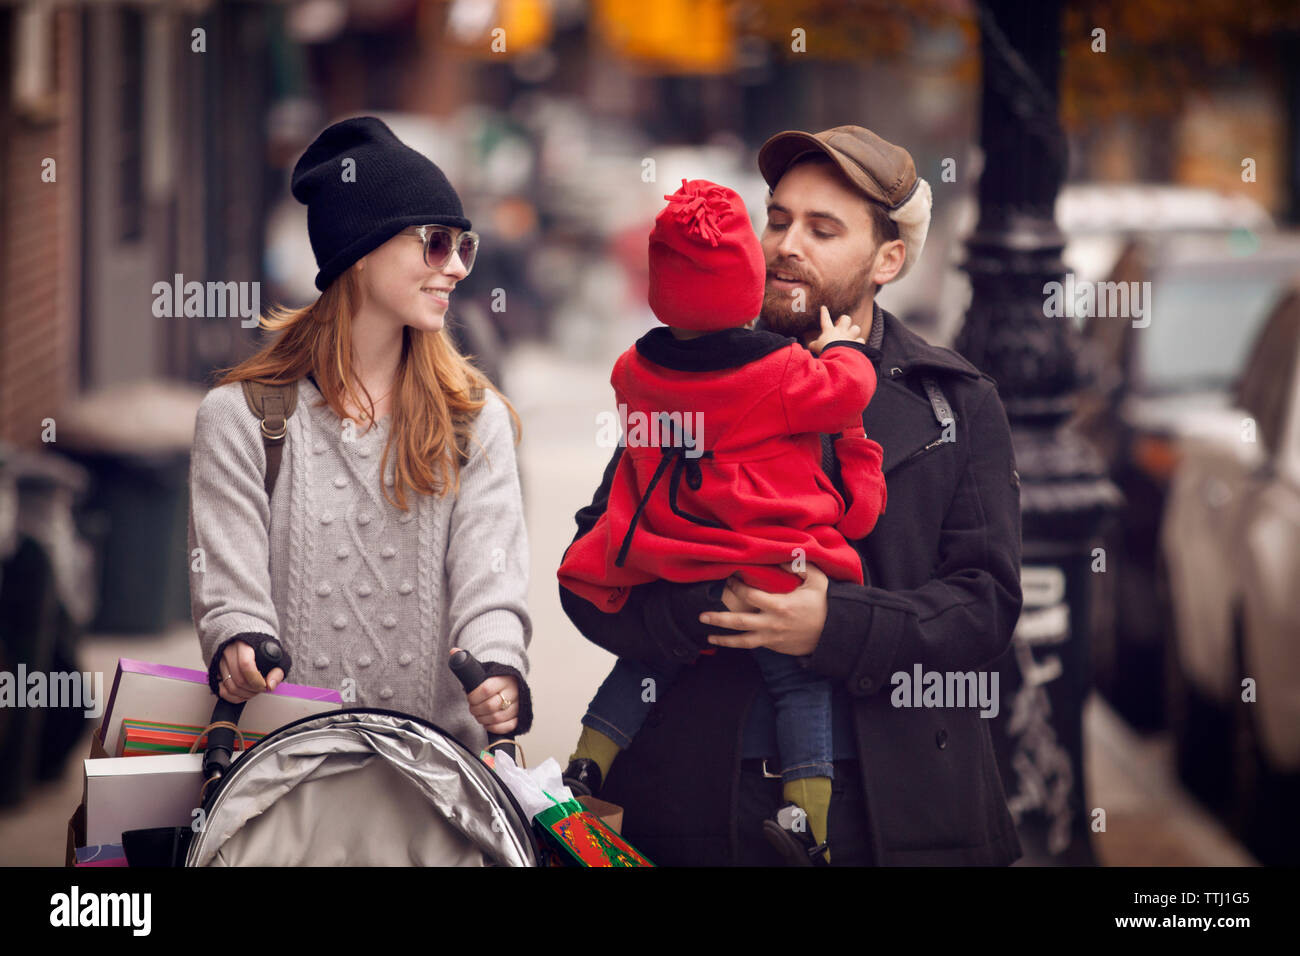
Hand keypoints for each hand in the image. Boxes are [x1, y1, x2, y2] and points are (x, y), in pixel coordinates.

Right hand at [217, 640, 285, 703]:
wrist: (249, 642)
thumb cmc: (262, 648)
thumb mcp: (275, 655)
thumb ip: (277, 671)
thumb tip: (271, 685)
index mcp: (243, 644)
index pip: (246, 665)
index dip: (256, 680)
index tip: (264, 685)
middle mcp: (229, 652)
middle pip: (238, 678)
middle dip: (253, 689)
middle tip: (262, 688)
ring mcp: (221, 662)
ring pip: (230, 686)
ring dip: (245, 694)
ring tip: (255, 691)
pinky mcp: (217, 671)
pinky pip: (222, 690)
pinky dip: (235, 697)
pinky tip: (245, 694)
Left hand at [452, 648, 518, 733]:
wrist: (513, 680)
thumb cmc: (495, 676)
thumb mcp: (482, 666)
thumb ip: (467, 659)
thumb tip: (453, 651)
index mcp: (504, 677)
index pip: (486, 689)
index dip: (474, 697)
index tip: (470, 697)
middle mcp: (514, 691)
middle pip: (491, 706)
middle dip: (476, 709)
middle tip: (473, 708)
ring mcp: (518, 705)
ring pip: (498, 717)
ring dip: (483, 719)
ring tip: (479, 715)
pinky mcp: (520, 716)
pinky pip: (508, 726)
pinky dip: (495, 727)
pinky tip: (488, 723)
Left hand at [699, 563, 829, 656]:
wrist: (834, 634)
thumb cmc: (824, 605)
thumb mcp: (817, 581)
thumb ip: (800, 567)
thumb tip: (781, 559)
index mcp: (780, 605)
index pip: (749, 595)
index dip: (736, 586)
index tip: (730, 578)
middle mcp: (772, 624)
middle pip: (739, 622)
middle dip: (718, 618)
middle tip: (702, 614)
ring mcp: (772, 638)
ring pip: (743, 641)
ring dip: (724, 639)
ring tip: (708, 635)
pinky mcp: (775, 646)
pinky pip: (754, 645)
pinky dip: (740, 643)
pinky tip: (728, 640)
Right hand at [807, 306, 862, 355]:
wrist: (836, 356)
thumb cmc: (825, 350)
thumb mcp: (815, 347)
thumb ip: (813, 345)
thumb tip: (811, 345)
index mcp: (829, 331)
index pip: (825, 319)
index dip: (824, 313)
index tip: (823, 307)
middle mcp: (840, 332)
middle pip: (846, 319)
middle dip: (844, 320)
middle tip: (842, 325)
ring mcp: (849, 337)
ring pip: (856, 328)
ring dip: (854, 331)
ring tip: (852, 336)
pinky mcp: (856, 344)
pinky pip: (861, 340)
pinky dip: (859, 343)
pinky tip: (857, 346)